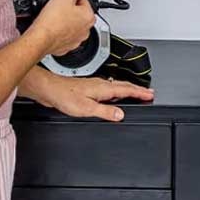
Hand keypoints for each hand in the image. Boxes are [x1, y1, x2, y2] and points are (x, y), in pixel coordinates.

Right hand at [28, 0, 94, 56]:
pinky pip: (62, 34)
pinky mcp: (65, 46)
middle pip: (78, 12)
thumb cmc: (52, 21)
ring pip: (70, 24)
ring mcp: (75, 40)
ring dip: (63, 19)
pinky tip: (51, 26)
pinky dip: (58, 30)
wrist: (40, 39)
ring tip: (53, 17)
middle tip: (58, 7)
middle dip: (69, 8)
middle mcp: (85, 30)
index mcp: (89, 17)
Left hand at [35, 71, 155, 122]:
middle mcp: (100, 84)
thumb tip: (120, 115)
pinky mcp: (88, 89)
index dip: (140, 92)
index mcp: (103, 88)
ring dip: (128, 89)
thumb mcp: (87, 108)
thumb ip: (105, 112)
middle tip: (148, 92)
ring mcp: (94, 86)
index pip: (126, 90)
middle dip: (137, 89)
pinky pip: (108, 89)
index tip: (150, 94)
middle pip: (124, 86)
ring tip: (136, 93)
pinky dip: (116, 91)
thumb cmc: (64, 96)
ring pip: (116, 86)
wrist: (50, 89)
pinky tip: (113, 95)